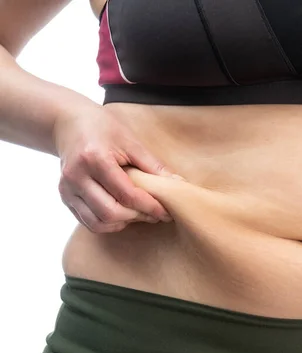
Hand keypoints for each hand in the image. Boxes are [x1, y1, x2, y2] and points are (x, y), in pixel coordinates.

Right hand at [53, 105, 175, 232]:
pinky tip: (122, 214)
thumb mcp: (131, 142)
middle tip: (154, 214)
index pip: (126, 194)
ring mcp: (67, 188)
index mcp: (95, 159)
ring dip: (123, 223)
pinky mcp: (65, 196)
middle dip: (137, 217)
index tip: (166, 211)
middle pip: (111, 212)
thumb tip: (179, 184)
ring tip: (139, 214)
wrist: (68, 123)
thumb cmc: (104, 129)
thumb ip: (154, 166)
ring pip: (97, 222)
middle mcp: (77, 176)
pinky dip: (108, 223)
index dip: (149, 206)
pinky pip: (88, 221)